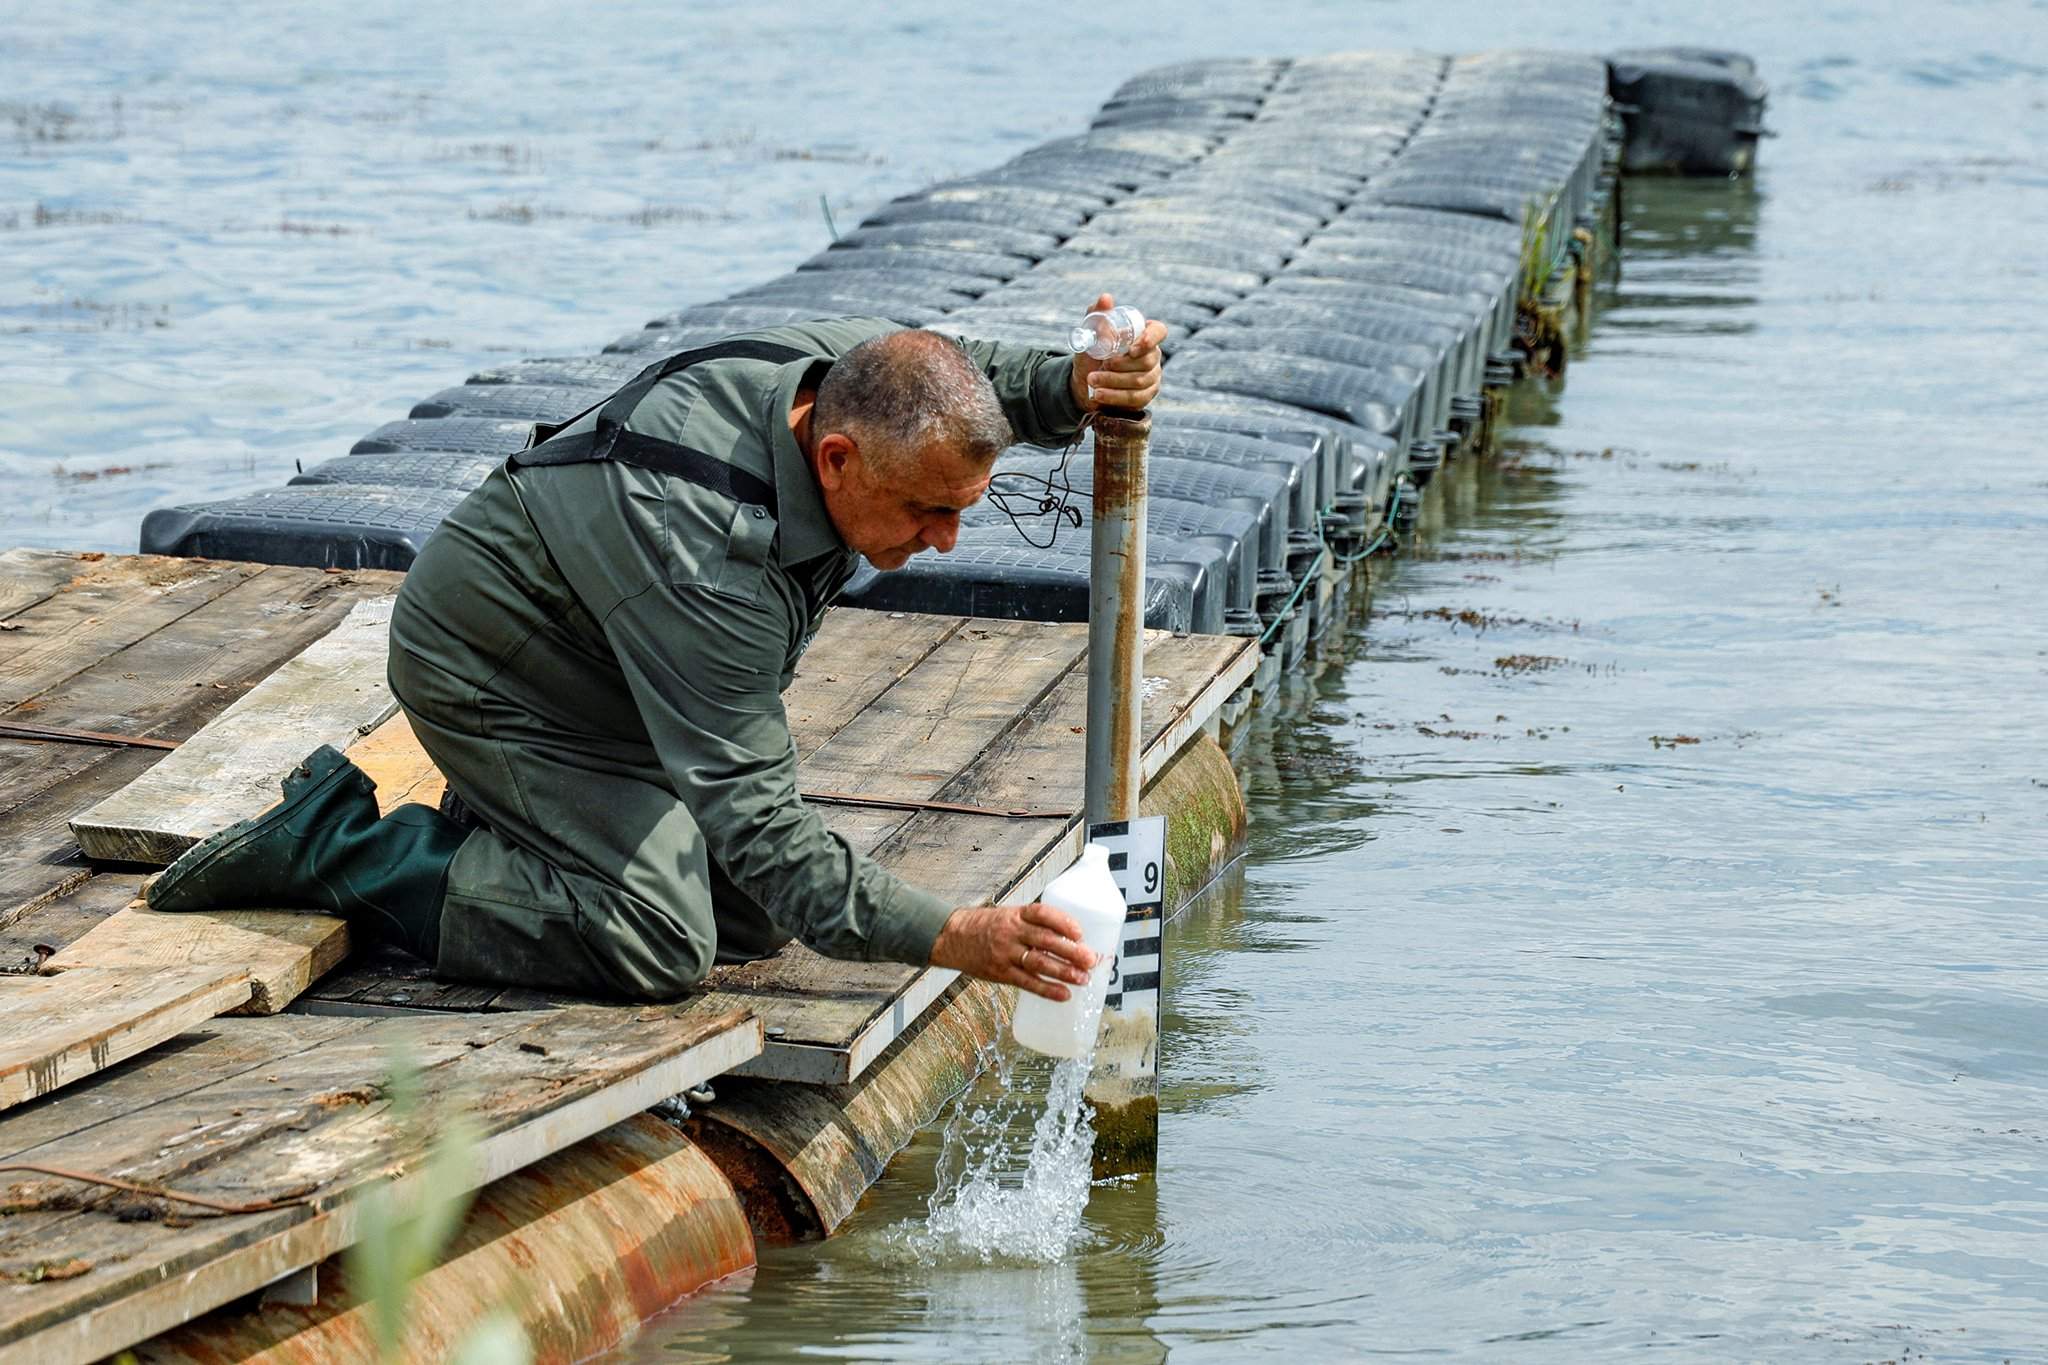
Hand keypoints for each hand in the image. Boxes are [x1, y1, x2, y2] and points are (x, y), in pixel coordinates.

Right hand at [929, 902, 1097, 1000]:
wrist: (951, 938)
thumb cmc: (985, 926)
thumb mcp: (1008, 915)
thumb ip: (1033, 924)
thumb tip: (1068, 938)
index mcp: (1015, 915)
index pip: (1042, 913)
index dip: (1063, 922)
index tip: (1079, 932)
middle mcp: (1011, 932)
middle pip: (1046, 940)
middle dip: (1071, 951)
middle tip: (1090, 960)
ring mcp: (1005, 953)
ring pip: (1039, 963)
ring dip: (1064, 972)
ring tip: (1083, 979)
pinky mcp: (1001, 973)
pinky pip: (1027, 983)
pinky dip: (1047, 990)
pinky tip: (1063, 995)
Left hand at [1070, 292, 1168, 413]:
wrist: (1085, 382)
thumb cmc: (1092, 354)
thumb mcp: (1091, 335)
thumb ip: (1098, 316)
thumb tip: (1106, 298)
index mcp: (1144, 334)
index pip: (1159, 331)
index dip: (1151, 339)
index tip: (1132, 348)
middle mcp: (1153, 355)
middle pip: (1147, 361)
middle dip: (1121, 365)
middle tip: (1101, 366)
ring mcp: (1152, 377)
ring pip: (1140, 381)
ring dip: (1113, 381)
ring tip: (1092, 380)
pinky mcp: (1145, 396)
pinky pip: (1135, 399)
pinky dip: (1114, 396)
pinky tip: (1099, 395)